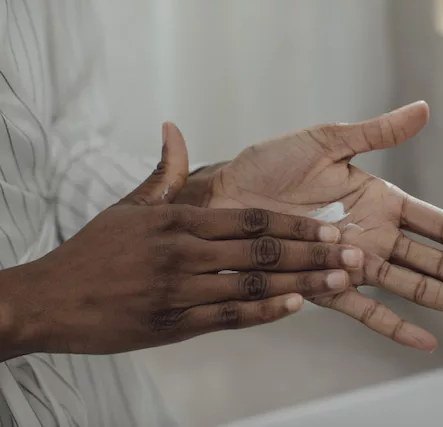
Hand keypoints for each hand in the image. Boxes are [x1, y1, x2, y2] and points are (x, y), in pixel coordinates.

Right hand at [0, 123, 360, 359]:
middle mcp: (183, 253)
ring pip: (254, 284)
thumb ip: (162, 174)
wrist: (51, 300)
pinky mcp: (174, 326)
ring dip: (301, 283)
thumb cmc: (94, 252)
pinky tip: (294, 306)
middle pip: (263, 250)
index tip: (331, 226)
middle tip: (353, 254)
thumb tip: (173, 129)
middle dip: (313, 252)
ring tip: (339, 281)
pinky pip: (229, 317)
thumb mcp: (128, 208)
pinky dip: (264, 312)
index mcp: (177, 220)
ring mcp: (180, 291)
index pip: (251, 218)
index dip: (297, 223)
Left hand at [179, 102, 442, 351]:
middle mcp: (375, 237)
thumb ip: (377, 133)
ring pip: (414, 288)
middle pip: (439, 264)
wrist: (224, 196)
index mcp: (381, 202)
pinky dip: (394, 326)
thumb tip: (424, 110)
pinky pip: (365, 310)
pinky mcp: (325, 284)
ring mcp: (353, 264)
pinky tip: (426, 342)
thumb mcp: (328, 140)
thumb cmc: (270, 166)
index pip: (442, 224)